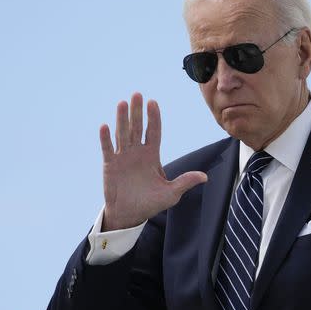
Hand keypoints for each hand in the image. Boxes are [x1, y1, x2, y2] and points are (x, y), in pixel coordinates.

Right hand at [99, 93, 207, 230]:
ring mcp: (123, 157)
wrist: (130, 215)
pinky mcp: (110, 165)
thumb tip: (205, 177)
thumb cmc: (150, 203)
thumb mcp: (171, 194)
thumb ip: (185, 182)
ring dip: (122, 119)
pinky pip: (108, 149)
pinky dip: (106, 139)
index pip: (154, 132)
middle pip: (137, 128)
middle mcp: (137, 153)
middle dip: (138, 112)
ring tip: (122, 103)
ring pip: (122, 134)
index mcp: (152, 156)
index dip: (154, 118)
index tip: (153, 102)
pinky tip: (105, 126)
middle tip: (137, 94)